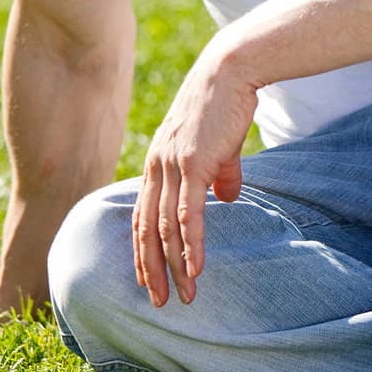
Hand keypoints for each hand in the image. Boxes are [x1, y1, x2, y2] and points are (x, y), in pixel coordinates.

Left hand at [133, 35, 256, 307]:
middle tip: (159, 301)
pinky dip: (190, 244)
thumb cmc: (226, 103)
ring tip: (185, 295)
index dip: (142, 250)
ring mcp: (172, 166)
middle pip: (145, 229)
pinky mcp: (193, 164)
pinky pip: (187, 214)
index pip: (141, 216)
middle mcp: (156, 167)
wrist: (231, 70)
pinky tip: (196, 268)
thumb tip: (227, 200)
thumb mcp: (218, 145)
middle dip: (151, 269)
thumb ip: (220, 174)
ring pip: (165, 228)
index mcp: (157, 163)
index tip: (150, 279)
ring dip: (174, 266)